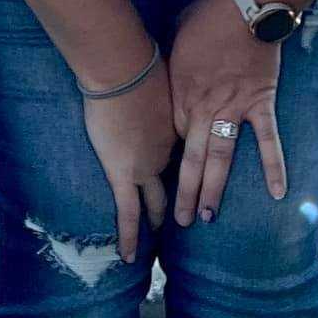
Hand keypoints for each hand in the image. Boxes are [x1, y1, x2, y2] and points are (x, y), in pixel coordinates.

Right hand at [81, 59, 173, 263]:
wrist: (123, 68)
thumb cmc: (140, 60)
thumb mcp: (163, 72)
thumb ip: (164, 80)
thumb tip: (163, 66)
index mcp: (177, 125)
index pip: (185, 152)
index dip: (189, 164)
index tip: (194, 175)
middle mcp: (167, 151)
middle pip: (176, 180)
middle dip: (180, 199)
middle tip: (184, 217)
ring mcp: (146, 165)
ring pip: (155, 201)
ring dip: (157, 219)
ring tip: (159, 240)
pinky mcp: (123, 174)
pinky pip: (127, 213)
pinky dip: (129, 236)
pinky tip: (129, 256)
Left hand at [169, 0, 285, 227]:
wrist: (244, 5)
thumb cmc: (207, 15)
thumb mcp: (176, 37)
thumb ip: (171, 61)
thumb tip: (164, 65)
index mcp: (182, 94)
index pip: (174, 136)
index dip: (171, 158)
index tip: (167, 178)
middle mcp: (205, 110)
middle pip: (192, 159)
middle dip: (185, 192)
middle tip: (181, 221)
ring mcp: (233, 110)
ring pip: (221, 159)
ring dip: (214, 189)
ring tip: (207, 217)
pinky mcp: (260, 104)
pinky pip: (267, 141)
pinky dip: (274, 166)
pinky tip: (277, 193)